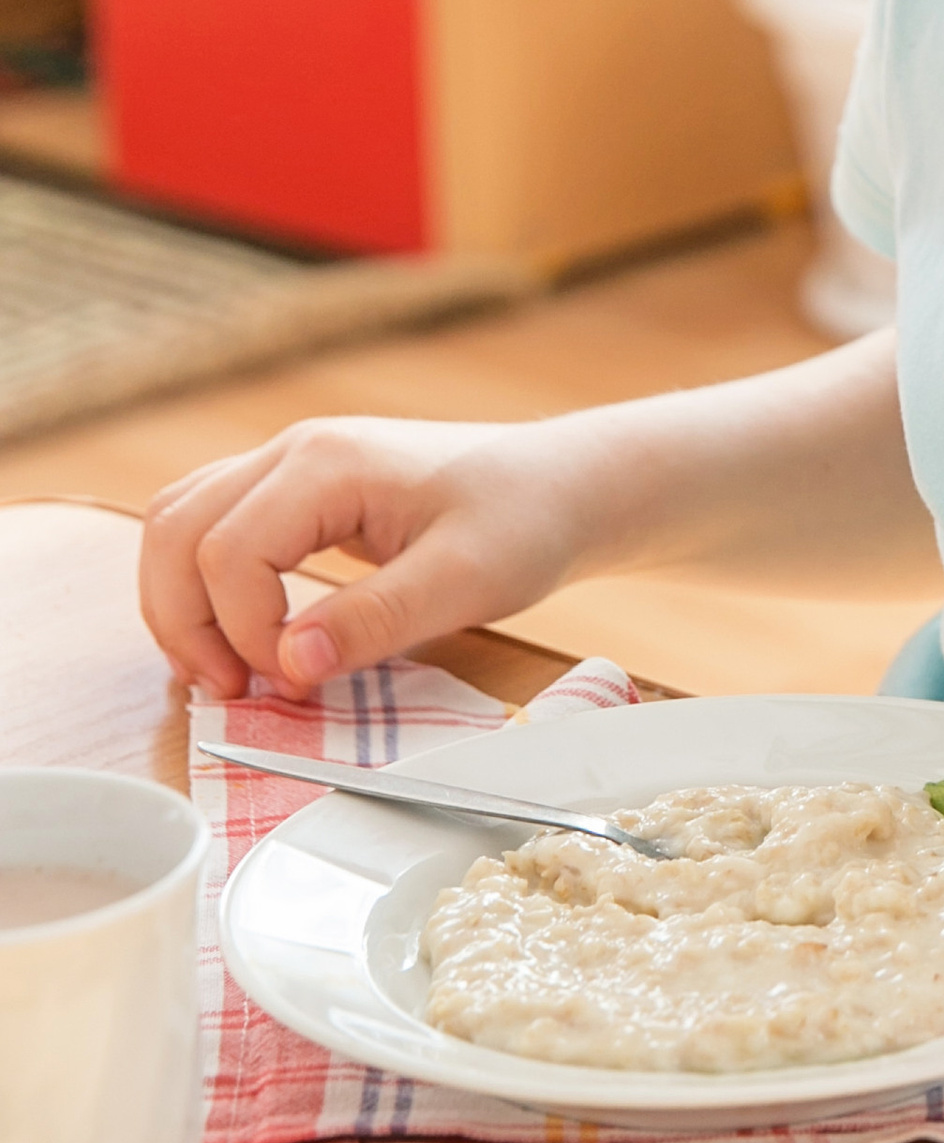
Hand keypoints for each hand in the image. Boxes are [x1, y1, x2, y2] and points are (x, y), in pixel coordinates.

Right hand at [140, 414, 596, 700]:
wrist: (568, 486)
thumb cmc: (528, 521)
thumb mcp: (466, 580)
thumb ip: (376, 620)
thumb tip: (290, 665)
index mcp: (326, 463)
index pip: (229, 552)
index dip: (244, 632)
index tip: (294, 685)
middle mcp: (295, 451)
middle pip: (177, 530)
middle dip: (186, 621)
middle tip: (231, 692)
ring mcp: (292, 465)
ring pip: (180, 524)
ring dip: (183, 604)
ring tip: (225, 673)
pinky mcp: (300, 492)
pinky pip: (213, 528)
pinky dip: (205, 586)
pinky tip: (238, 639)